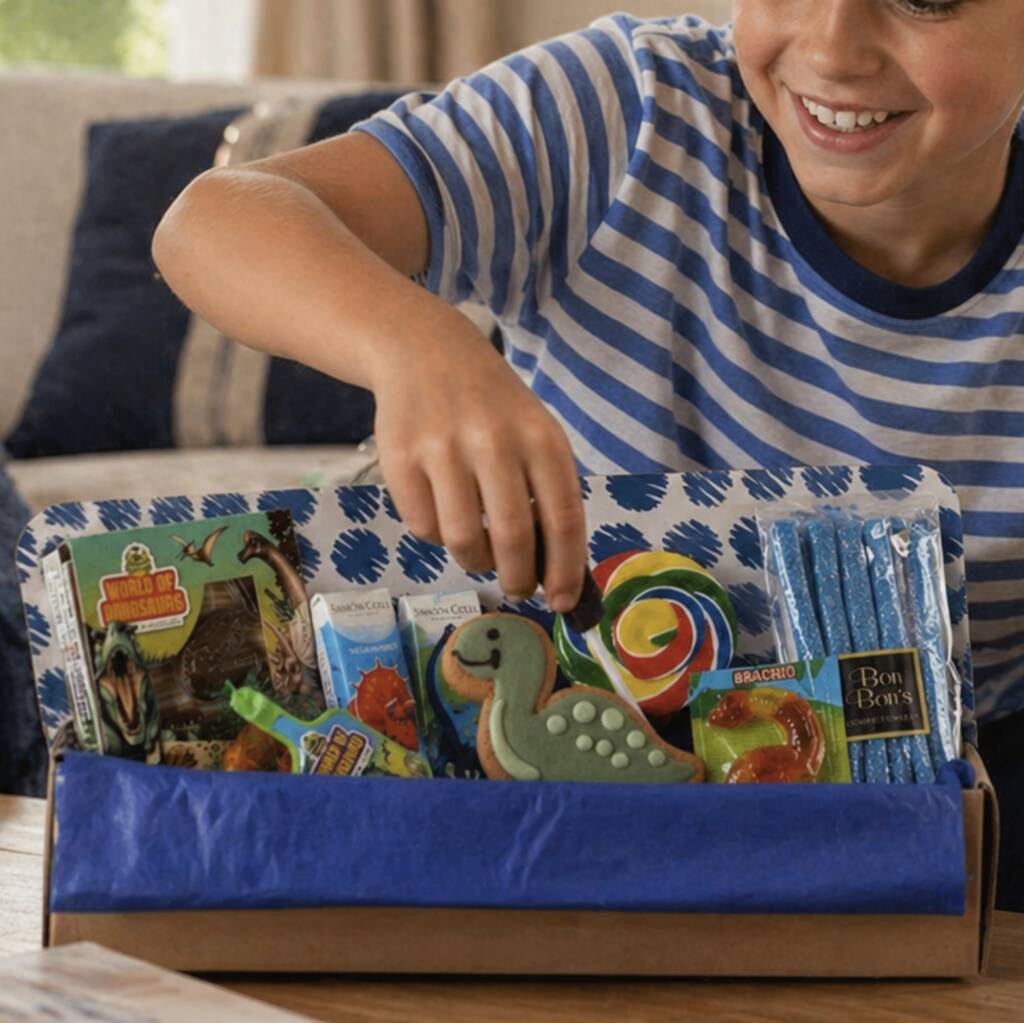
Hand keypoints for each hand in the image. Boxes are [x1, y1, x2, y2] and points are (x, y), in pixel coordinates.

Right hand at [372, 319, 586, 611]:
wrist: (426, 352)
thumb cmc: (494, 406)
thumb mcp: (535, 433)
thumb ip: (548, 493)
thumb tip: (556, 572)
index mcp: (541, 438)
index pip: (563, 519)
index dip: (565, 571)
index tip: (564, 603)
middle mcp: (494, 441)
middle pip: (513, 538)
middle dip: (519, 578)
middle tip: (519, 589)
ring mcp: (443, 449)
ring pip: (462, 540)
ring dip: (475, 561)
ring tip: (478, 551)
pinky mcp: (400, 458)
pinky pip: (423, 527)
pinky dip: (436, 535)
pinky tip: (443, 510)